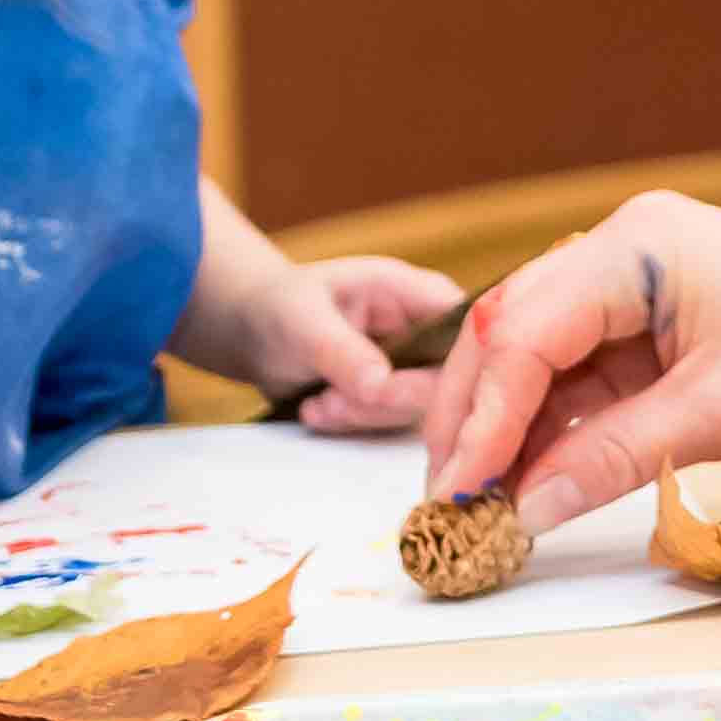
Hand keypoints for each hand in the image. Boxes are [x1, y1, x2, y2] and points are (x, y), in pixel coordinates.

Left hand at [224, 253, 464, 434]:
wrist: (255, 332)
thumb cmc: (281, 306)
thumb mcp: (304, 319)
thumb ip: (343, 350)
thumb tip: (380, 386)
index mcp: (417, 293)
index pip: (465, 329)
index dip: (450, 365)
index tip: (389, 388)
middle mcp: (426, 333)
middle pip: (445, 381)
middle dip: (386, 401)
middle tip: (334, 400)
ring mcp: (414, 370)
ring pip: (415, 412)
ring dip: (360, 416)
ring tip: (318, 402)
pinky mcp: (395, 401)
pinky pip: (388, 427)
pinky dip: (348, 426)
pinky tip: (316, 410)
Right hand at [418, 194, 720, 536]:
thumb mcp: (718, 418)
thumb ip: (610, 459)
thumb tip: (524, 509)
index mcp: (638, 246)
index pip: (526, 332)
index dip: (483, 417)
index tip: (459, 491)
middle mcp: (629, 253)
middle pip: (518, 336)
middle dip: (477, 420)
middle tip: (447, 503)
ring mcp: (647, 289)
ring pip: (547, 361)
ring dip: (514, 431)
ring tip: (482, 506)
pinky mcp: (667, 329)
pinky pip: (592, 379)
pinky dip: (562, 430)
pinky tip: (535, 484)